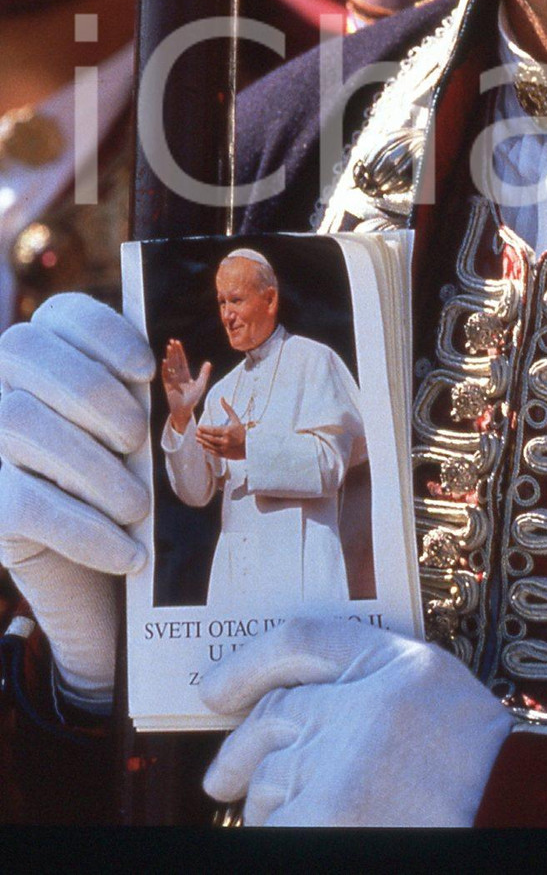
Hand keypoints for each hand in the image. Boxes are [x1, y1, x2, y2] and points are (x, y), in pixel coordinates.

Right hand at [0, 294, 153, 700]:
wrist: (108, 584)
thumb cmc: (138, 487)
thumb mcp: (149, 441)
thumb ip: (153, 403)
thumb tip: (178, 384)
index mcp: (52, 353)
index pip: (64, 313)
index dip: (104, 334)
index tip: (146, 370)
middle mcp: (6, 386)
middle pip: (28, 352)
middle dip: (92, 392)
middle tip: (138, 438)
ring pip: (21, 421)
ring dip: (92, 466)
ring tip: (139, 507)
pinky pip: (23, 503)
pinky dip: (85, 530)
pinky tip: (128, 553)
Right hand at [161, 338, 210, 433]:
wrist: (185, 410)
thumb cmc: (193, 399)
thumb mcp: (200, 384)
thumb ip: (204, 373)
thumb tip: (208, 363)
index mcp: (185, 375)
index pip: (182, 361)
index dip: (180, 352)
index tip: (177, 343)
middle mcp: (177, 376)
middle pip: (175, 361)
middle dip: (174, 351)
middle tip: (172, 341)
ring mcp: (172, 380)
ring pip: (170, 366)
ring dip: (170, 357)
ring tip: (169, 348)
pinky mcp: (167, 386)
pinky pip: (166, 376)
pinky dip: (165, 369)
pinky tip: (165, 361)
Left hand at [196, 398, 245, 461]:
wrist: (251, 446)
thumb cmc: (243, 432)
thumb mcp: (236, 419)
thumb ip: (228, 409)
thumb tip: (221, 398)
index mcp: (228, 431)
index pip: (212, 430)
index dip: (204, 429)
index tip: (199, 427)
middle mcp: (225, 441)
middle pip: (209, 438)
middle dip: (201, 435)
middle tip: (196, 432)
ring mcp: (224, 449)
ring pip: (210, 446)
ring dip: (202, 442)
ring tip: (198, 438)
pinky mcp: (224, 455)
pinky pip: (213, 452)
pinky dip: (207, 449)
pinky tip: (204, 445)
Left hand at [200, 616, 512, 825]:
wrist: (515, 813)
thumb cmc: (478, 768)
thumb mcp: (432, 694)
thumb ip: (367, 682)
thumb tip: (275, 706)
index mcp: (393, 665)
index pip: (301, 640)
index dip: (249, 663)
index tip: (213, 691)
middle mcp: (362, 706)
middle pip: (273, 719)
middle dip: (242, 753)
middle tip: (223, 779)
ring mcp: (338, 768)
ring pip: (268, 783)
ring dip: (269, 805)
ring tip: (306, 819)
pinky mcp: (323, 820)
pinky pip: (273, 825)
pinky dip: (279, 830)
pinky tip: (309, 828)